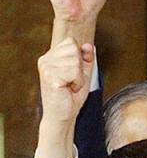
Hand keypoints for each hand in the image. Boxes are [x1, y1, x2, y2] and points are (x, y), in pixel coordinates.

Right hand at [36, 38, 93, 157]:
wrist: (62, 115)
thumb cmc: (71, 97)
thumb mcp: (83, 75)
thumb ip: (86, 59)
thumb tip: (89, 45)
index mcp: (50, 57)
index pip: (71, 42)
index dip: (80, 57)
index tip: (75, 73)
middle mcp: (45, 60)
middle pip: (74, 49)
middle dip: (80, 68)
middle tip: (72, 82)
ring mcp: (46, 67)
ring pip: (75, 61)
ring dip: (79, 77)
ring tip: (70, 86)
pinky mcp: (50, 77)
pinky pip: (75, 72)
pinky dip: (78, 83)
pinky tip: (69, 90)